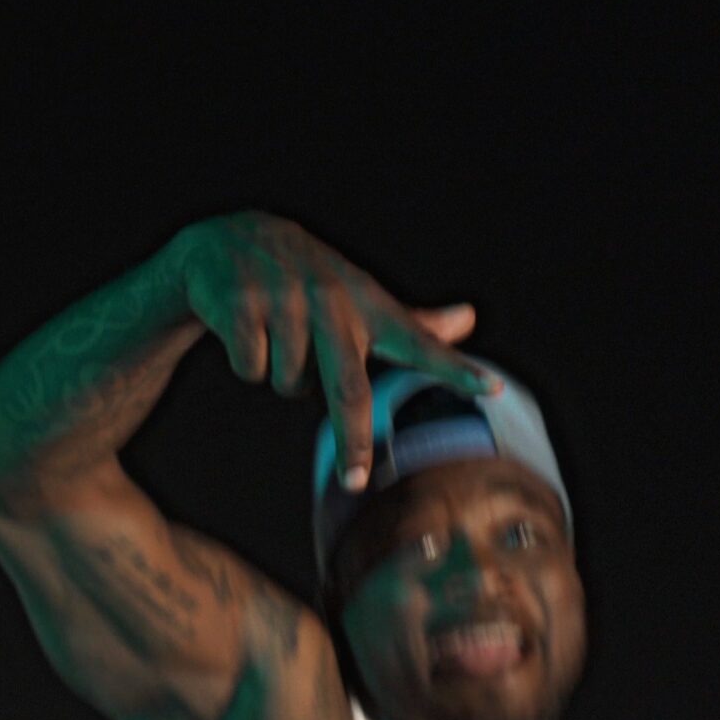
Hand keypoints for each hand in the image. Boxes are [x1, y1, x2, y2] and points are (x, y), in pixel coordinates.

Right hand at [166, 212, 487, 490]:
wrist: (227, 239)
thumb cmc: (308, 279)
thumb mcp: (359, 294)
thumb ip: (412, 320)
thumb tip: (468, 318)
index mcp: (368, 302)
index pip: (420, 341)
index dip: (455, 368)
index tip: (492, 388)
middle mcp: (333, 302)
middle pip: (349, 387)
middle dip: (353, 439)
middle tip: (355, 481)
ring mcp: (287, 303)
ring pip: (289, 384)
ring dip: (281, 377)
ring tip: (277, 340)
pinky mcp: (243, 307)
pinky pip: (251, 369)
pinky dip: (248, 364)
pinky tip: (247, 332)